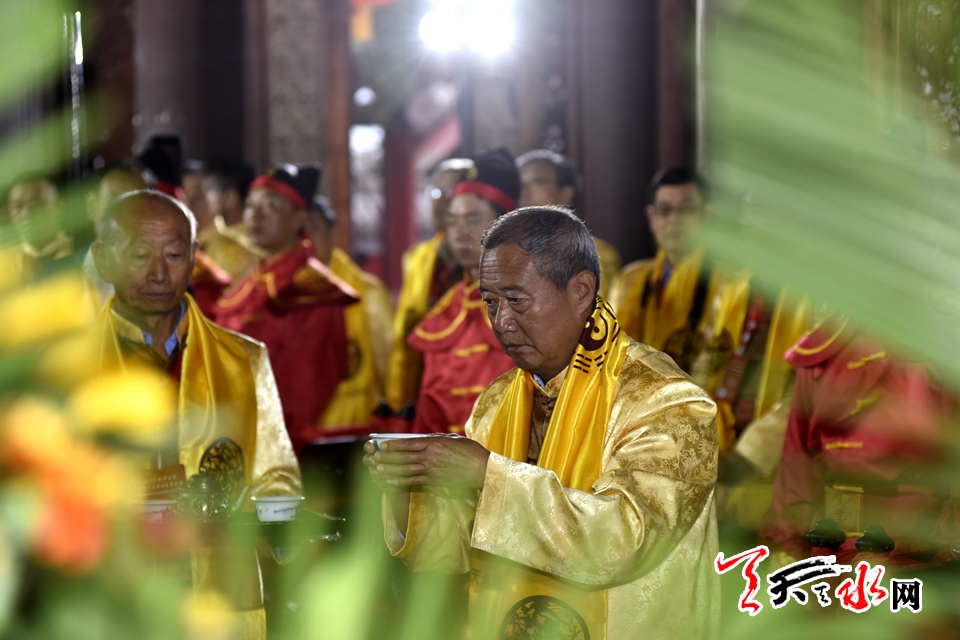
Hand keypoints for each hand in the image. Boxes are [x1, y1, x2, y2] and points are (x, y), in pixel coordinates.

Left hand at [362, 435, 489, 489]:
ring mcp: (431, 470)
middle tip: (374, 457)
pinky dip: (399, 481)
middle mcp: (430, 457)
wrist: (482, 470)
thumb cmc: (469, 452)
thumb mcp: (452, 439)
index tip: (382, 445)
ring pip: (404, 470)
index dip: (393, 445)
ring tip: (377, 469)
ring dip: (389, 470)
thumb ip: (435, 439)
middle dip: (386, 458)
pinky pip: (412, 482)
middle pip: (403, 458)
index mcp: (434, 444)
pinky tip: (389, 480)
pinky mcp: (433, 482)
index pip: (408, 444)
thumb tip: (420, 439)